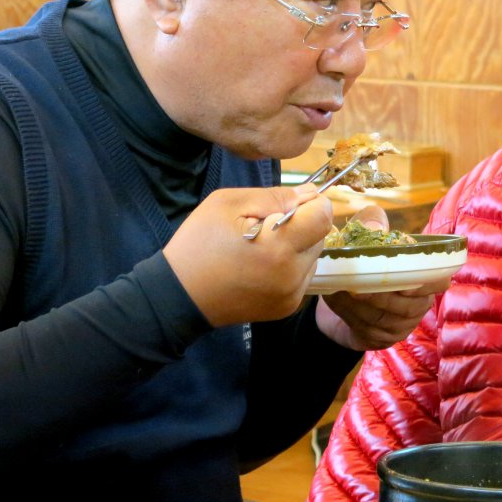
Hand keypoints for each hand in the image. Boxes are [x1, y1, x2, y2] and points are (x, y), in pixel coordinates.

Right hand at [163, 182, 331, 326]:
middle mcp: (293, 276)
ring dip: (297, 245)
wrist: (179, 296)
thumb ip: (274, 196)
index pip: (323, 216)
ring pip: (312, 256)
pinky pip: (302, 275)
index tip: (287, 203)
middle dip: (301, 224)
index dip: (310, 203)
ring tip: (262, 247)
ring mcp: (292, 296)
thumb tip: (310, 193)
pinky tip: (262, 264)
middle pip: (320, 235)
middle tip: (266, 226)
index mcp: (279, 248)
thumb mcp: (228, 204)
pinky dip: (290, 265)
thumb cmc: (199, 244)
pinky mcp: (287, 308)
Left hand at [314, 206, 443, 350]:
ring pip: (385, 318)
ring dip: (360, 305)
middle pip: (407, 306)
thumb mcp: (367, 236)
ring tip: (340, 289)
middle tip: (357, 286)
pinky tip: (335, 299)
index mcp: (424, 277)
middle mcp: (418, 304)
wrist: (342, 296)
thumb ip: (372, 223)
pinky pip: (368, 329)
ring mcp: (400, 325)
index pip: (439, 281)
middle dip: (382, 296)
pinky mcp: (381, 339)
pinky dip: (349, 313)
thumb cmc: (365, 260)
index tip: (405, 278)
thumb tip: (374, 227)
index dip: (427, 282)